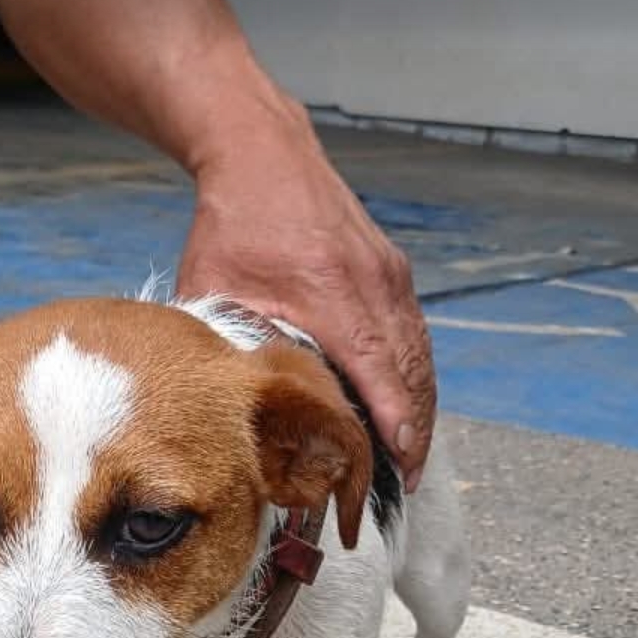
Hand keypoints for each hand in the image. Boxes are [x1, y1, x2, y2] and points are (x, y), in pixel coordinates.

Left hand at [178, 102, 435, 487]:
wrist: (263, 152)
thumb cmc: (234, 224)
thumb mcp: (218, 289)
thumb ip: (232, 346)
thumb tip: (229, 407)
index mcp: (332, 294)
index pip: (378, 372)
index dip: (393, 424)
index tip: (400, 466)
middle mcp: (372, 284)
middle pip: (410, 373)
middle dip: (414, 432)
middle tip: (407, 484)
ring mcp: (388, 275)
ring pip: (419, 355)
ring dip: (419, 407)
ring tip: (409, 456)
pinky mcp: (391, 269)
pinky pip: (413, 333)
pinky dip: (413, 374)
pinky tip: (405, 406)